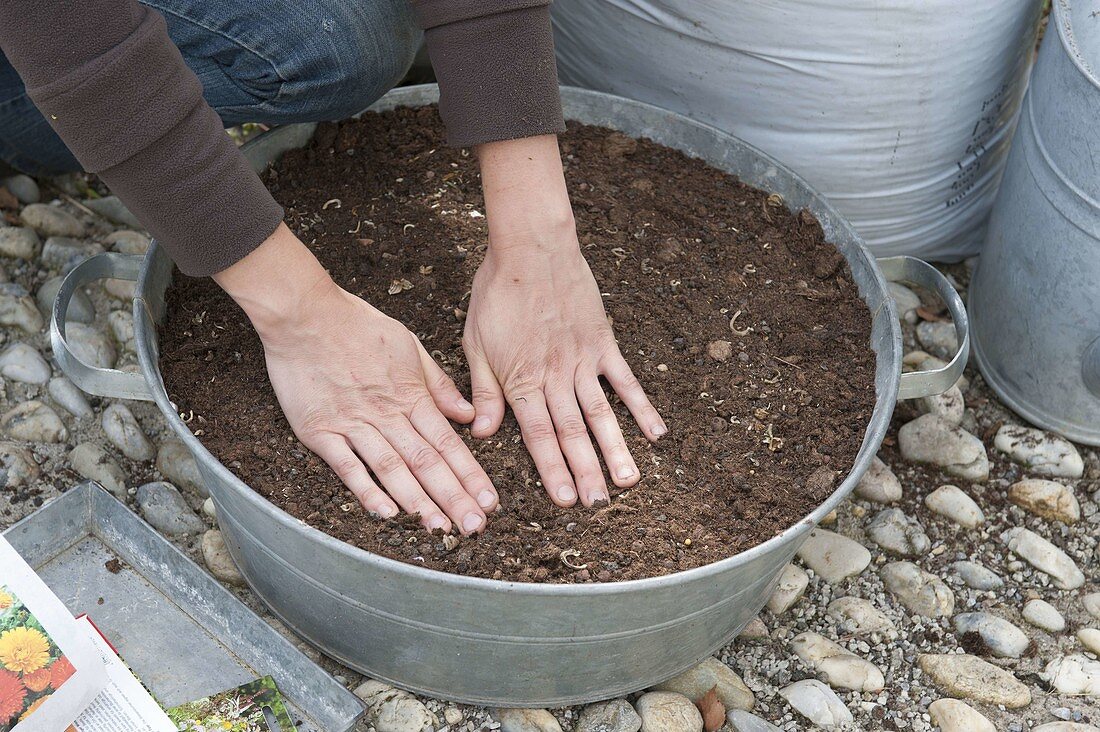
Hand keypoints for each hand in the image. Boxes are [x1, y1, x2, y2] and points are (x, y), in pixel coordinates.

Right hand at [214, 224, 496, 532]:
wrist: (305, 314)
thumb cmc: (357, 325)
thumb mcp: (409, 345)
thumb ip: (438, 384)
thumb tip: (468, 415)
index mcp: (411, 394)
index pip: (448, 442)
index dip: (471, 474)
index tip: (490, 501)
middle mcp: (387, 413)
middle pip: (427, 462)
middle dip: (454, 497)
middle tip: (475, 526)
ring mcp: (353, 423)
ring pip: (393, 468)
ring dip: (418, 501)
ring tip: (440, 528)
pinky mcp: (320, 430)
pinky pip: (347, 466)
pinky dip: (367, 490)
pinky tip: (387, 513)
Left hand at [465, 136, 666, 506]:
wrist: (531, 247)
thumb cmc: (497, 293)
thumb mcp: (475, 342)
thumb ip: (483, 390)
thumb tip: (482, 432)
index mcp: (521, 379)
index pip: (537, 435)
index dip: (552, 470)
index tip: (565, 500)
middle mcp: (555, 375)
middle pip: (573, 432)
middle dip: (585, 471)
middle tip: (599, 504)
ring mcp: (583, 360)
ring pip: (602, 413)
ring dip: (615, 450)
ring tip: (629, 481)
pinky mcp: (602, 342)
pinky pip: (625, 380)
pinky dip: (641, 407)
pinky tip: (655, 433)